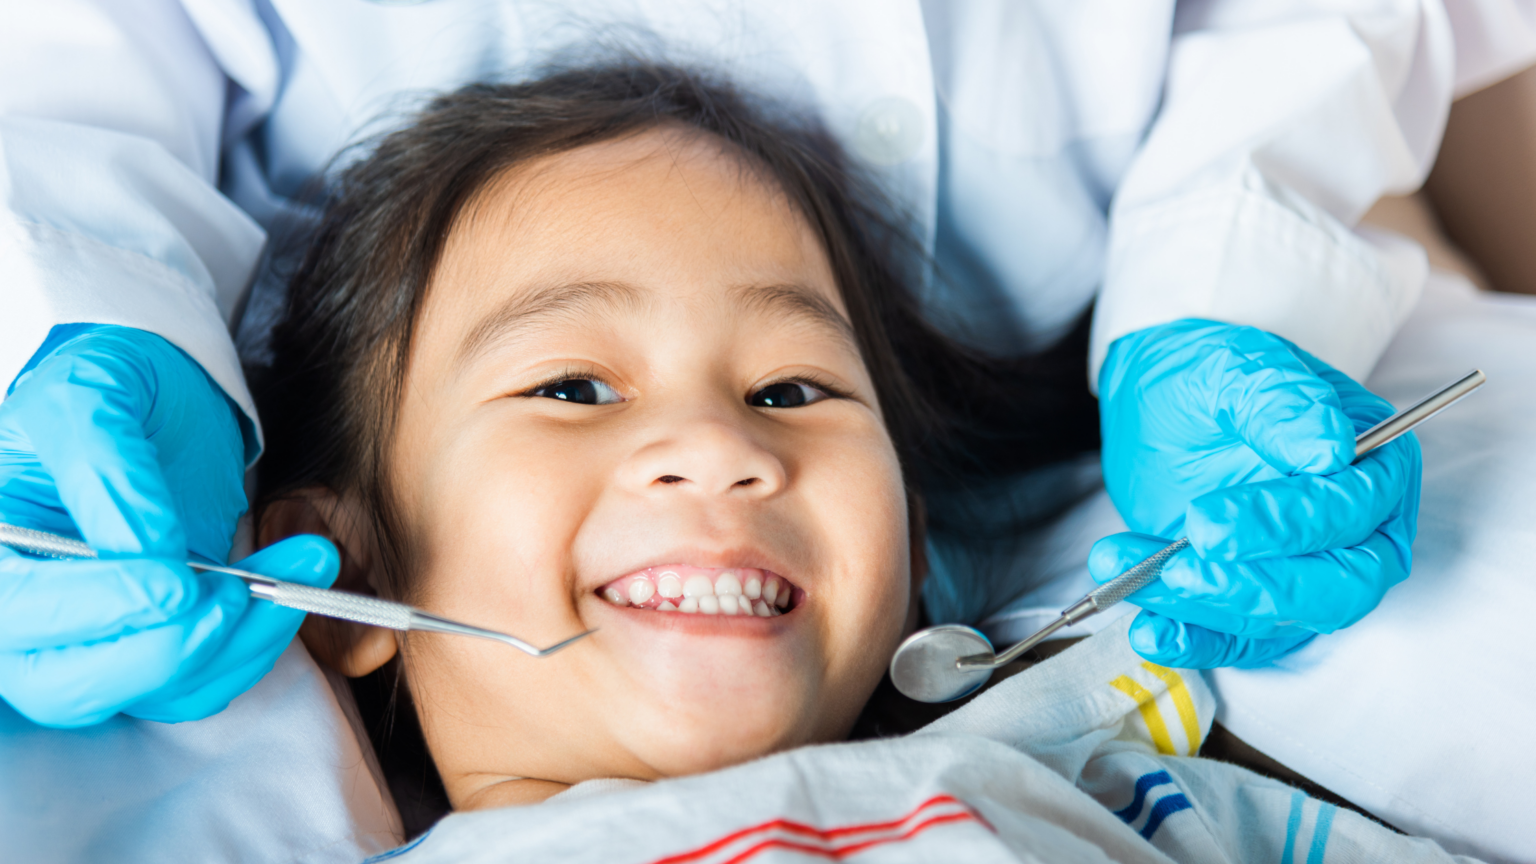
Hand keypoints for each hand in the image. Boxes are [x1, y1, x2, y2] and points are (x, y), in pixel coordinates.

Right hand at [0, 325, 333, 725]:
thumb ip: (108, 471)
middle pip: (72, 686)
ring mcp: (92, 639)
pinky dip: (257, 645)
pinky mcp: (155, 643)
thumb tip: (146, 553)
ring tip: (305, 564)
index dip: (98, 608)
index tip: (177, 584)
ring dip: (239, 642)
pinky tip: (294, 585)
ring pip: (152, 691)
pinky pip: (201, 683)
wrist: (164, 397)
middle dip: (170, 649)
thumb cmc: (111, 386)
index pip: (19, 613)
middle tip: (240, 593)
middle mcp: (26, 614)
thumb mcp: (93, 396)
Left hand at [1094, 319, 1420, 667]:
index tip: (1205, 520)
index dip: (1284, 524)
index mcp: (1375, 464)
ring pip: (1281, 618)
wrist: (1164, 398)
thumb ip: (1281, 402)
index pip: (1349, 511)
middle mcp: (1359, 530)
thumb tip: (1330, 448)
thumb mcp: (1236, 368)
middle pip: (1337, 586)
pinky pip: (1240, 641)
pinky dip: (1193, 642)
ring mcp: (1311, 572)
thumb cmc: (1213, 375)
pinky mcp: (1260, 602)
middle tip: (1177, 566)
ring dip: (1202, 607)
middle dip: (1254, 585)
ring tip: (1126, 575)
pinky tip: (1147, 630)